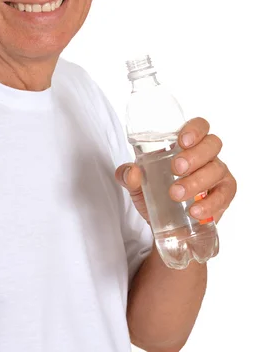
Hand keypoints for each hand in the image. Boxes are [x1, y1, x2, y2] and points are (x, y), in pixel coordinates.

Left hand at [115, 117, 236, 224]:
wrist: (166, 225)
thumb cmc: (156, 193)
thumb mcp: (137, 184)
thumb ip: (128, 176)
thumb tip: (132, 172)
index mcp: (187, 145)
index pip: (199, 126)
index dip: (195, 129)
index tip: (182, 141)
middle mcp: (206, 155)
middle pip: (212, 144)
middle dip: (195, 155)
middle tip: (176, 169)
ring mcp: (217, 175)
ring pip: (217, 169)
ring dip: (197, 181)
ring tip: (176, 194)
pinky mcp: (223, 196)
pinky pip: (223, 196)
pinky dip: (209, 204)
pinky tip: (194, 211)